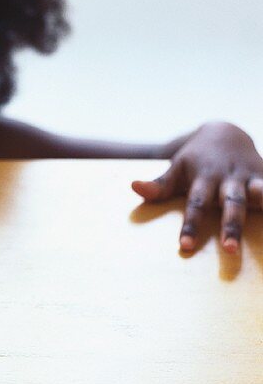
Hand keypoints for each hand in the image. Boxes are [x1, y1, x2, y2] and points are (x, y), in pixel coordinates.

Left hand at [132, 121, 262, 253]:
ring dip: (262, 208)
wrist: (223, 132)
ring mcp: (249, 177)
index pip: (195, 205)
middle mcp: (228, 178)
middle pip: (230, 205)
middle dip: (230, 227)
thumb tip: (134, 187)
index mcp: (203, 179)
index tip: (185, 246)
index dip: (190, 225)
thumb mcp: (175, 170)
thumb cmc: (194, 161)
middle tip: (230, 250)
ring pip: (257, 195)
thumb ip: (158, 185)